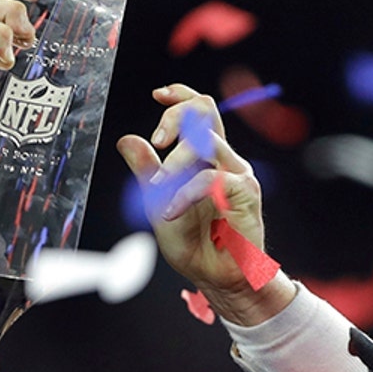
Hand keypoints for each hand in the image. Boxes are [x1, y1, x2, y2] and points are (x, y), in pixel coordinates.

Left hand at [116, 85, 292, 324]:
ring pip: (204, 142)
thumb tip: (126, 139)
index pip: (201, 111)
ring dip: (174, 162)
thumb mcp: (157, 200)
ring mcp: (238, 174)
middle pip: (206, 111)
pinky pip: (209, 178)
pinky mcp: (245, 193)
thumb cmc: (193, 243)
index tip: (159, 94)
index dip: (182, 95)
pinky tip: (170, 211)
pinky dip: (184, 193)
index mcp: (207, 158)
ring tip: (159, 190)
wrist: (215, 277)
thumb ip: (146, 170)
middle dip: (175, 118)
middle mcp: (225, 160)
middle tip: (156, 143)